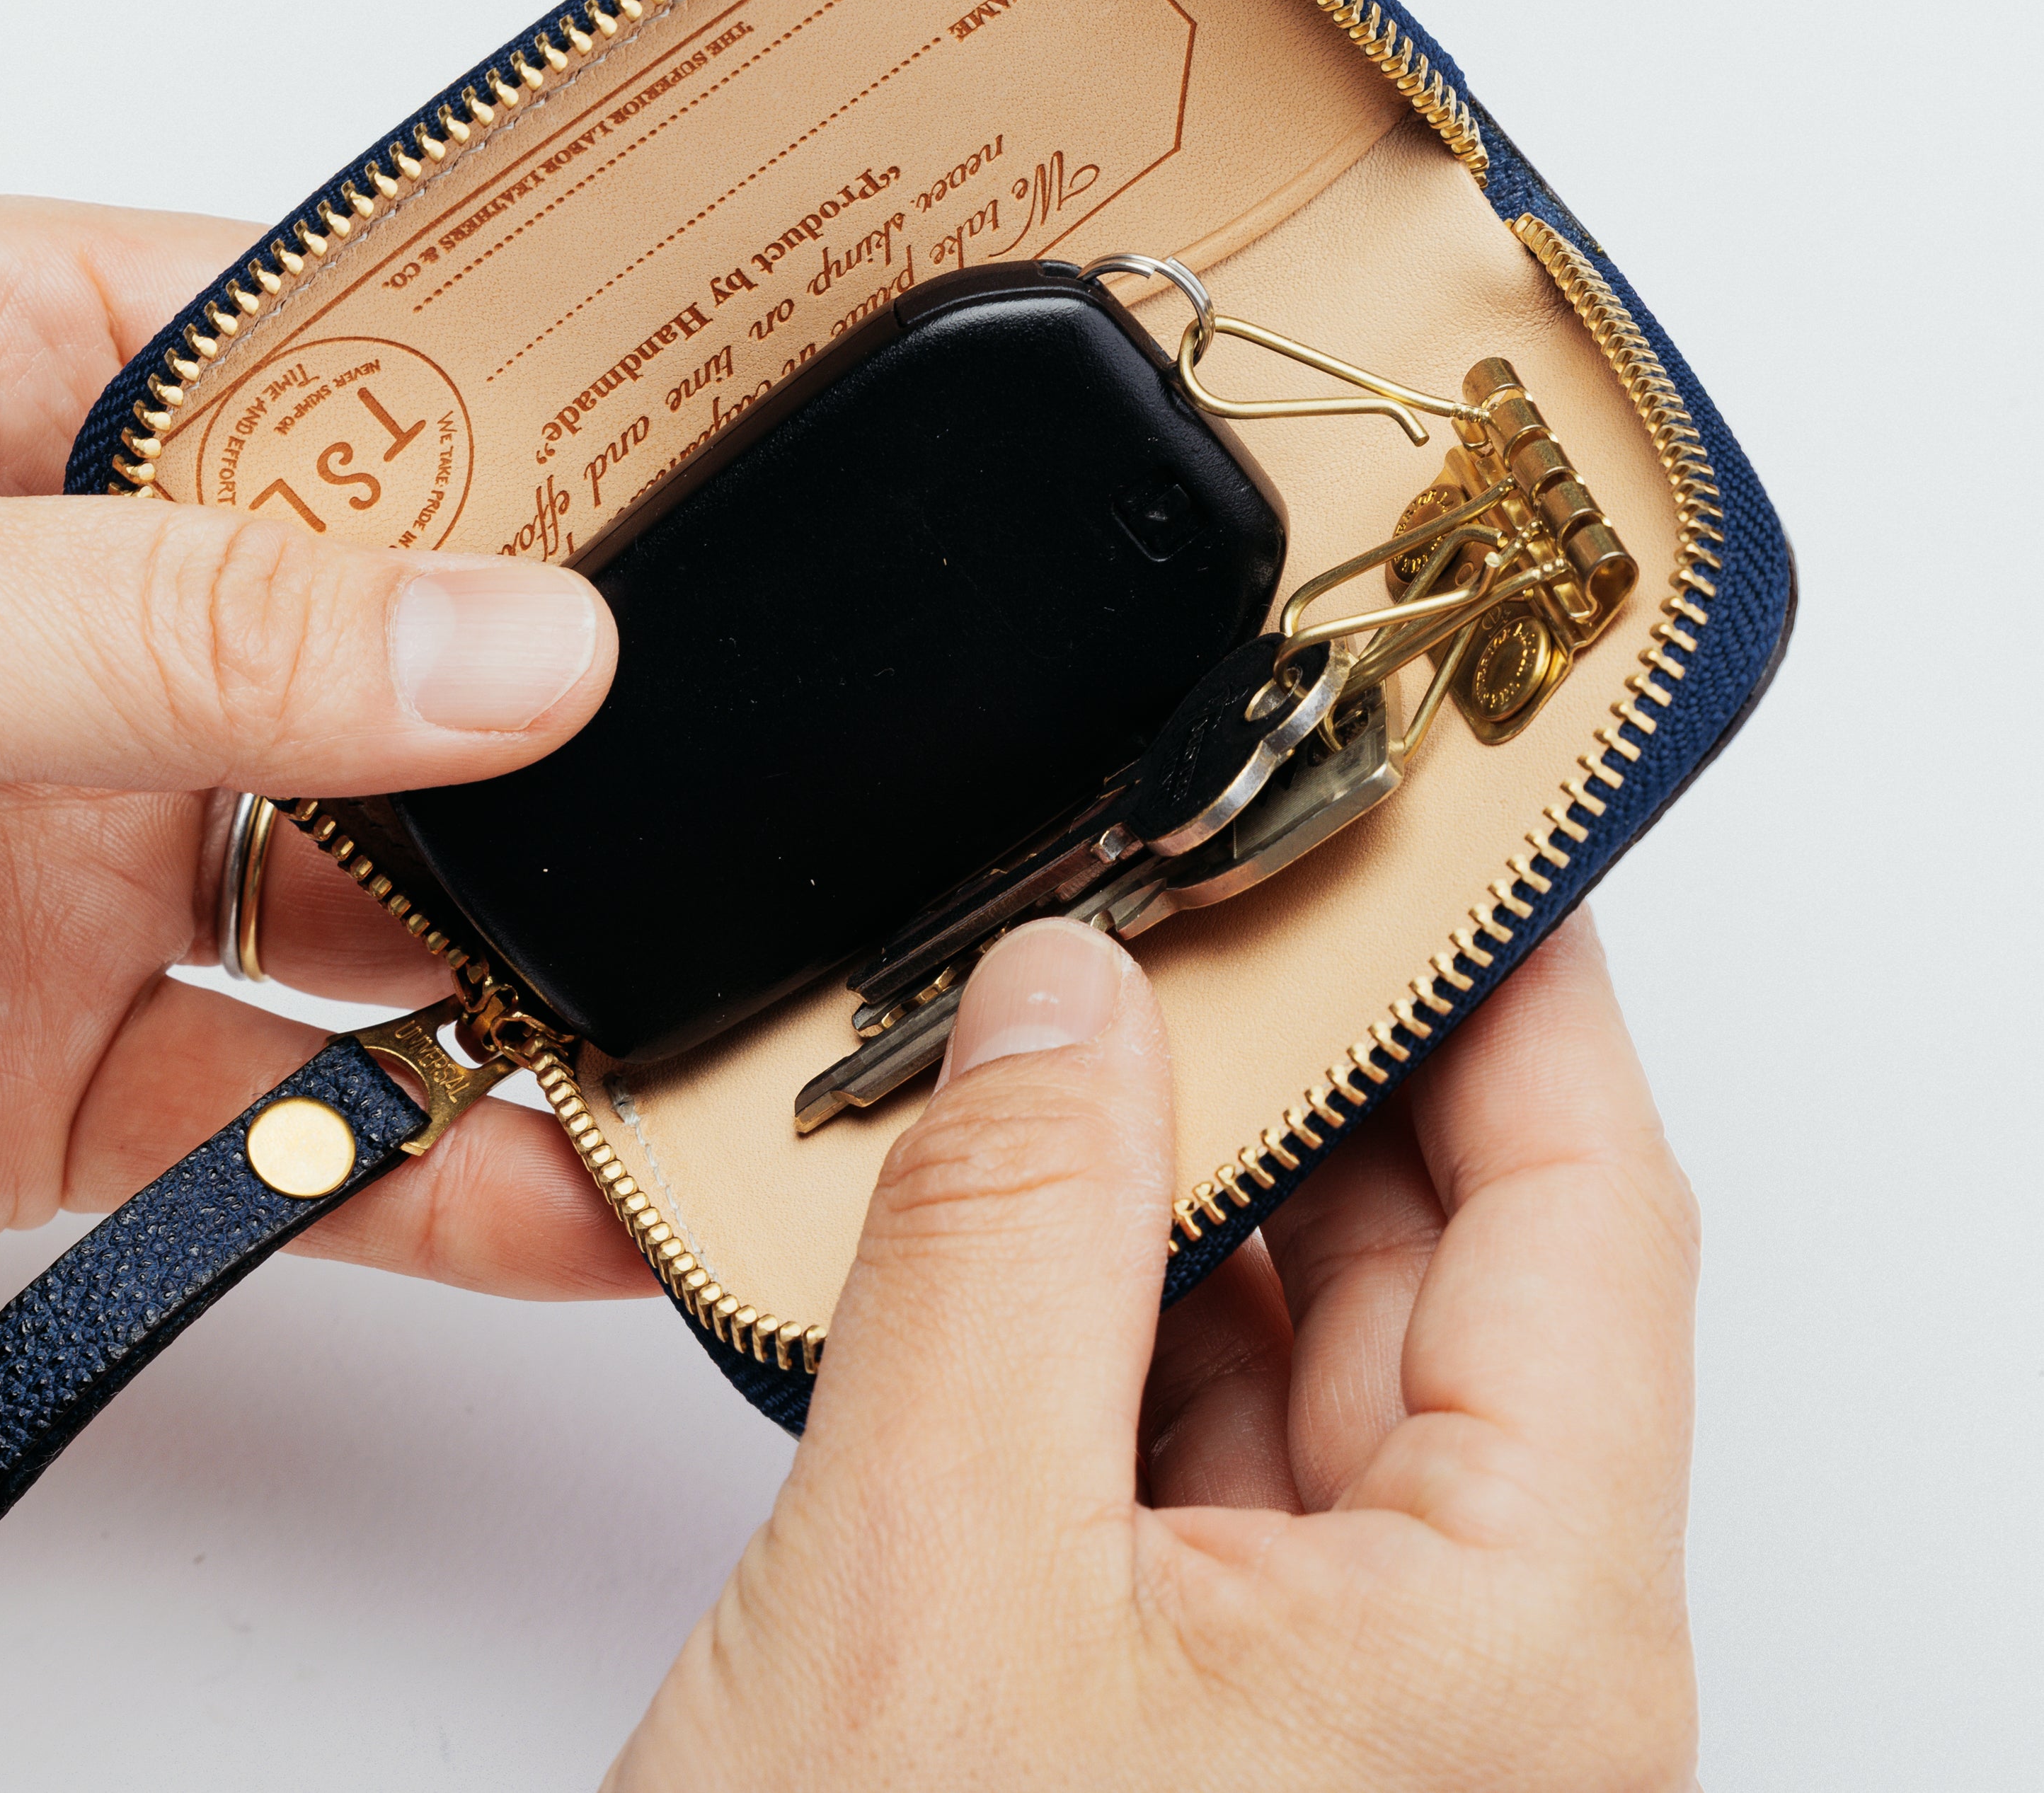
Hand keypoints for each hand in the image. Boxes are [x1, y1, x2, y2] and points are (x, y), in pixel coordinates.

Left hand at [0, 197, 645, 1363]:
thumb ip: (188, 629)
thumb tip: (513, 640)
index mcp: (0, 379)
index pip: (342, 353)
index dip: (533, 410)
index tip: (719, 472)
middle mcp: (67, 599)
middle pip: (397, 636)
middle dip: (564, 717)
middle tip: (758, 762)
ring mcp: (75, 835)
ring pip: (375, 890)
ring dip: (525, 955)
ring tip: (688, 999)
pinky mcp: (56, 1056)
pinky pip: (293, 1108)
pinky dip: (427, 1157)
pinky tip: (555, 1179)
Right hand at [611, 908, 1698, 1791]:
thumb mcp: (936, 1584)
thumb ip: (1011, 1249)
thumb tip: (1063, 995)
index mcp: (1519, 1649)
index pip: (1586, 1212)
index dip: (1525, 984)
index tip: (1450, 820)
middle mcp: (1469, 1681)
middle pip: (1454, 1269)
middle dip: (1324, 1062)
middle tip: (1204, 878)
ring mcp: (1329, 1709)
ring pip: (1307, 1353)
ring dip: (1193, 1183)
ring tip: (1080, 1012)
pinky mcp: (1187, 1717)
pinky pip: (1189, 1447)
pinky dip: (1107, 1307)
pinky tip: (1011, 1204)